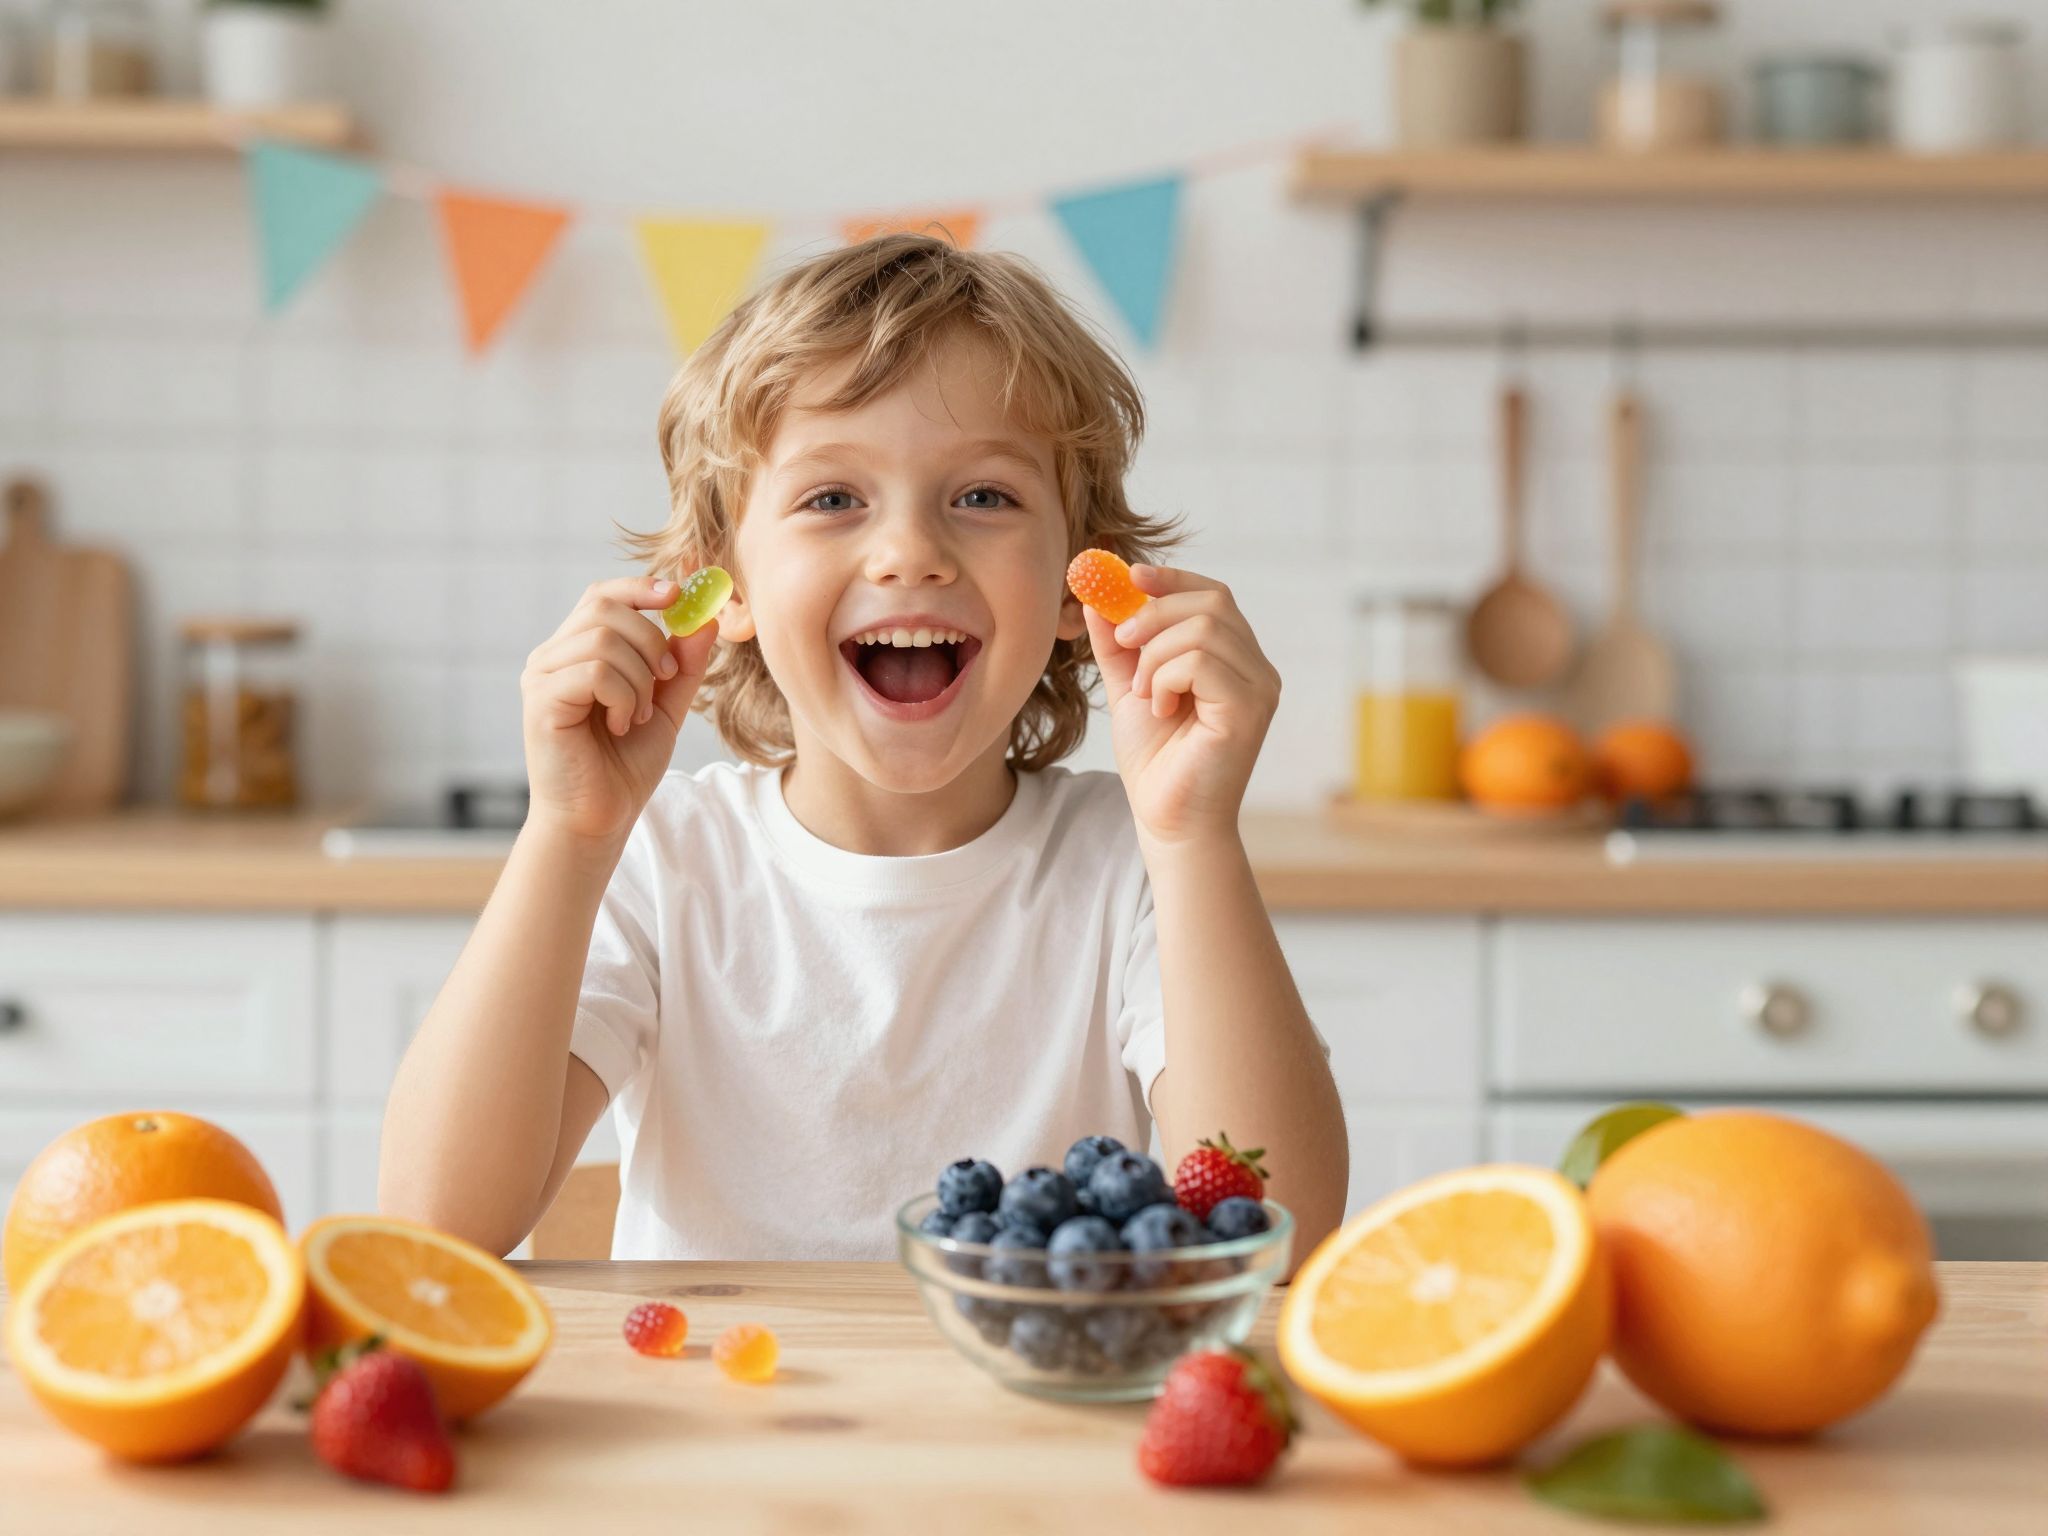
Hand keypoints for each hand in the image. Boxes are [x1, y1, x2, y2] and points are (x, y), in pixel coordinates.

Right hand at [521, 576, 718, 847]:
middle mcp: (552, 656)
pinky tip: (620, 726)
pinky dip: (623, 697)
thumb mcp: (666, 708)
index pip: (602, 595)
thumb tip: (707, 618)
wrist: (599, 818)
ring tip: (637, 716)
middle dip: (650, 638)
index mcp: (577, 651)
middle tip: (665, 678)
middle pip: (604, 606)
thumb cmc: (624, 765)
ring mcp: (542, 676)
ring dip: (638, 678)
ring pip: (603, 639)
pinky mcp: (541, 700)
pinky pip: (595, 671)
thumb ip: (683, 665)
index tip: (678, 593)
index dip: (640, 587)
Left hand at [1084, 565, 1279, 845]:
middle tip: (1123, 644)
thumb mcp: (1129, 687)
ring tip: (1144, 693)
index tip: (1130, 575)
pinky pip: (1201, 662)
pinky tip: (1159, 708)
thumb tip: (1099, 598)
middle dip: (1155, 613)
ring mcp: (1258, 689)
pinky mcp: (1248, 710)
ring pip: (1204, 629)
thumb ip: (1118, 645)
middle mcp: (1256, 669)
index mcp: (1235, 659)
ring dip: (1155, 656)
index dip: (1172, 579)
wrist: (1166, 818)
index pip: (1214, 595)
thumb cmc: (1155, 760)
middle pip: (1212, 602)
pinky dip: (1165, 678)